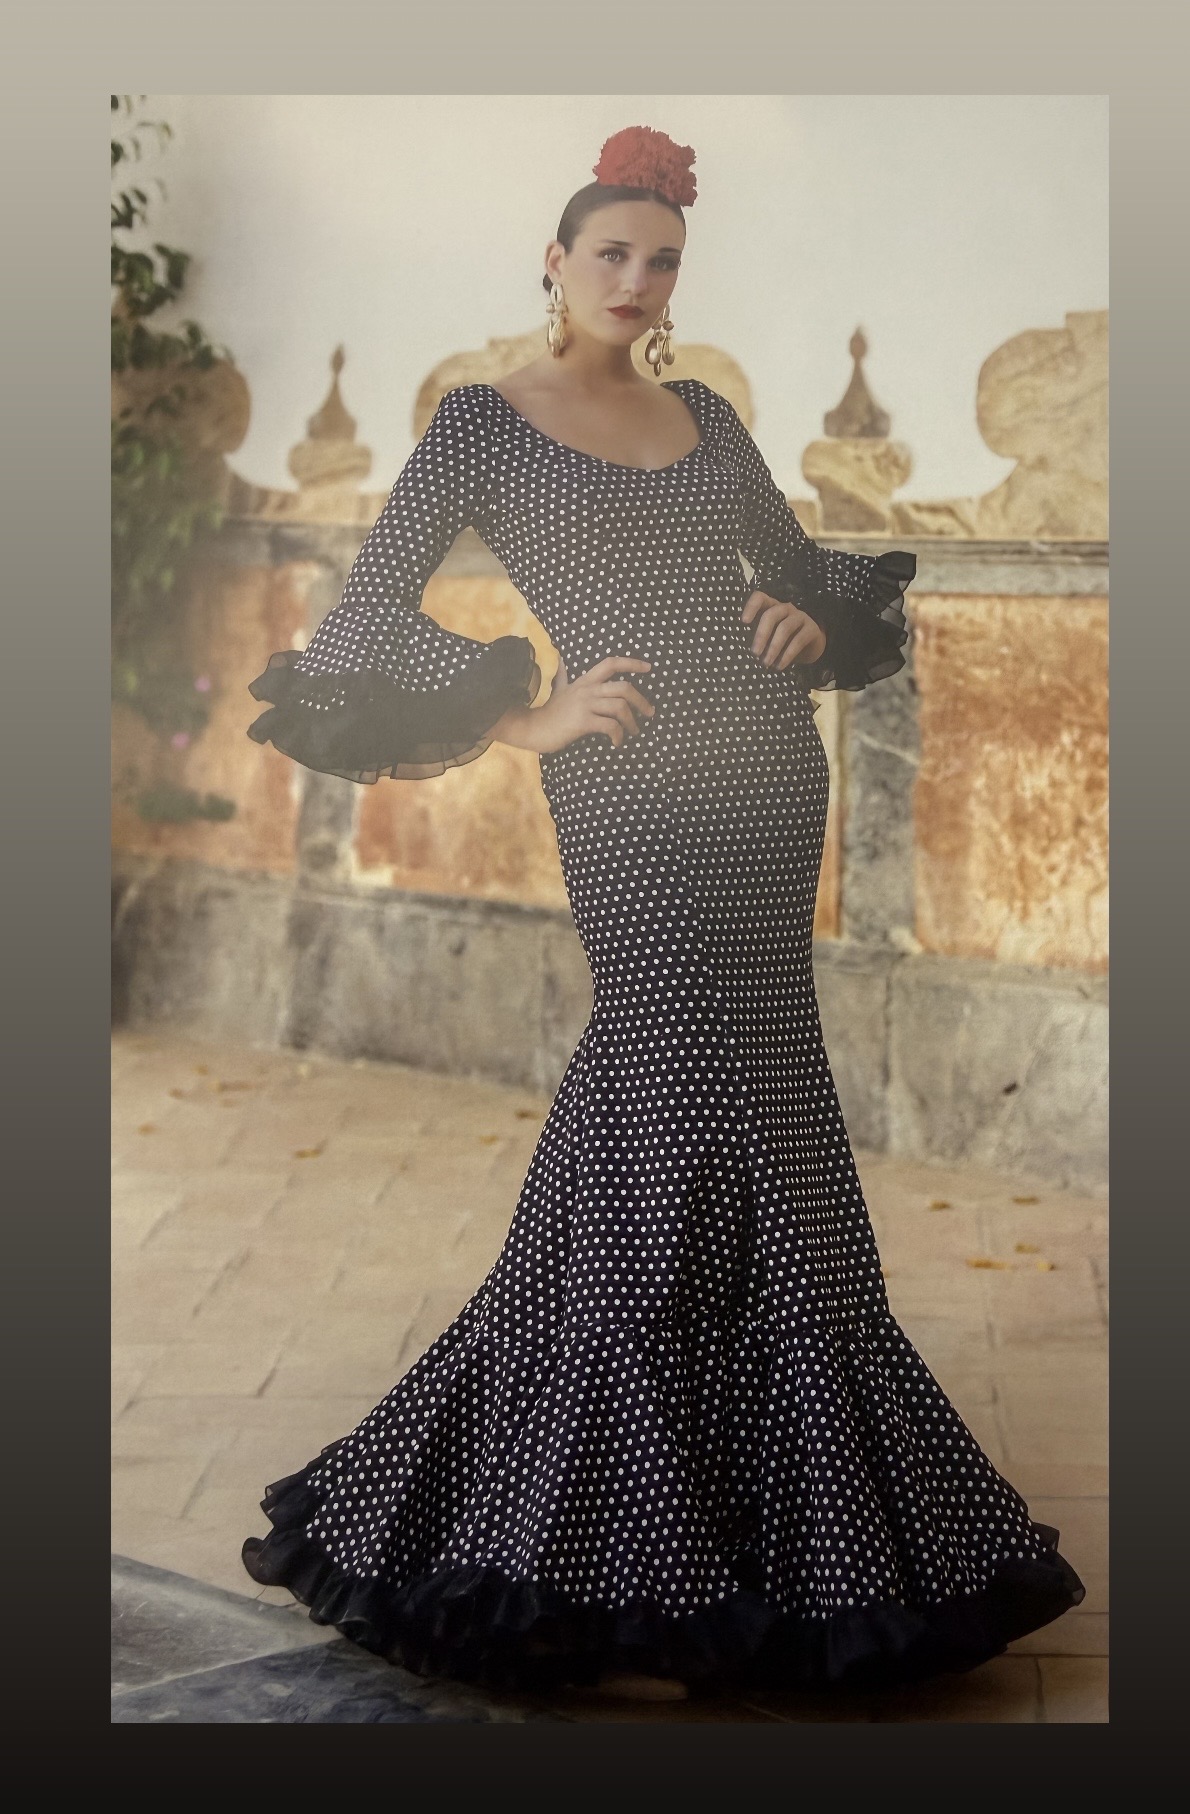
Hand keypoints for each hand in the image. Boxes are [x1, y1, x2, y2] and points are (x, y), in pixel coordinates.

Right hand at [533, 654, 654, 752]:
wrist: (532, 729)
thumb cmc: (549, 712)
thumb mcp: (558, 689)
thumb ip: (564, 675)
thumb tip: (561, 659)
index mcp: (585, 681)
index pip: (611, 663)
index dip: (632, 663)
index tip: (649, 668)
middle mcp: (587, 690)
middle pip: (624, 687)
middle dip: (641, 700)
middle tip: (649, 713)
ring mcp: (584, 705)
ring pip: (620, 707)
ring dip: (632, 721)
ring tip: (634, 731)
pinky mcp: (582, 722)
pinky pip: (610, 726)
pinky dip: (619, 735)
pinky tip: (617, 742)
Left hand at [741, 590, 826, 668]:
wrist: (808, 648)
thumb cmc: (782, 641)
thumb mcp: (768, 637)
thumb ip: (758, 638)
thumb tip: (743, 651)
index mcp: (771, 606)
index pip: (760, 597)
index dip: (751, 606)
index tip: (744, 622)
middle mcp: (785, 608)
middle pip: (771, 614)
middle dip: (761, 635)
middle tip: (755, 653)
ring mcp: (800, 616)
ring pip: (784, 628)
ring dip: (773, 647)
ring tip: (766, 663)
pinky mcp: (812, 629)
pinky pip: (798, 640)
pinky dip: (787, 655)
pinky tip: (779, 666)